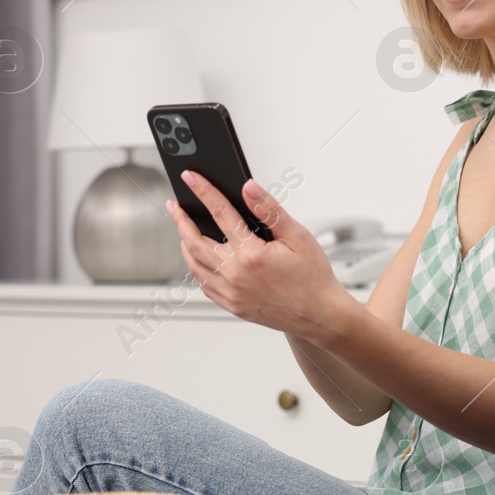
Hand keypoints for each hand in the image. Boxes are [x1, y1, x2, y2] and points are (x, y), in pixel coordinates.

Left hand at [166, 170, 350, 339]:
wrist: (320, 316)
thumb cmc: (313, 277)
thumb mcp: (297, 236)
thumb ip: (269, 210)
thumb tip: (248, 188)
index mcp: (251, 254)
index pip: (220, 213)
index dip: (203, 191)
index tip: (190, 177)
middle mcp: (235, 275)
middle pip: (195, 241)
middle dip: (181, 219)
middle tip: (174, 205)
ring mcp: (231, 293)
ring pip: (194, 265)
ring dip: (184, 244)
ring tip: (182, 230)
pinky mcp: (232, 305)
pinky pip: (203, 285)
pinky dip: (195, 269)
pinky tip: (197, 260)